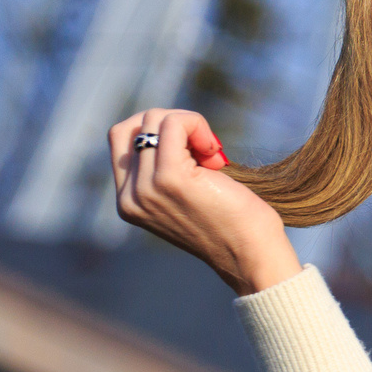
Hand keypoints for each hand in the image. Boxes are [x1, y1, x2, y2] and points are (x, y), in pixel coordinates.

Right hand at [109, 108, 301, 295]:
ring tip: (211, 157)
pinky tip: (215, 153)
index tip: (191, 150)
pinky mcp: (169, 178)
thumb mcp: (183, 195)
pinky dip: (197, 125)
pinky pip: (174, 124)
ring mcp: (146, 188)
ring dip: (190, 125)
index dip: (158, 129)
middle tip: (204, 150)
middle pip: (137, 124)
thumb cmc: (229, 221)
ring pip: (155, 119)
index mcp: (128, 201)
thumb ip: (161, 170)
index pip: (122, 137)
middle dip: (175, 123)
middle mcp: (129, 197)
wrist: (249, 253)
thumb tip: (164, 123)